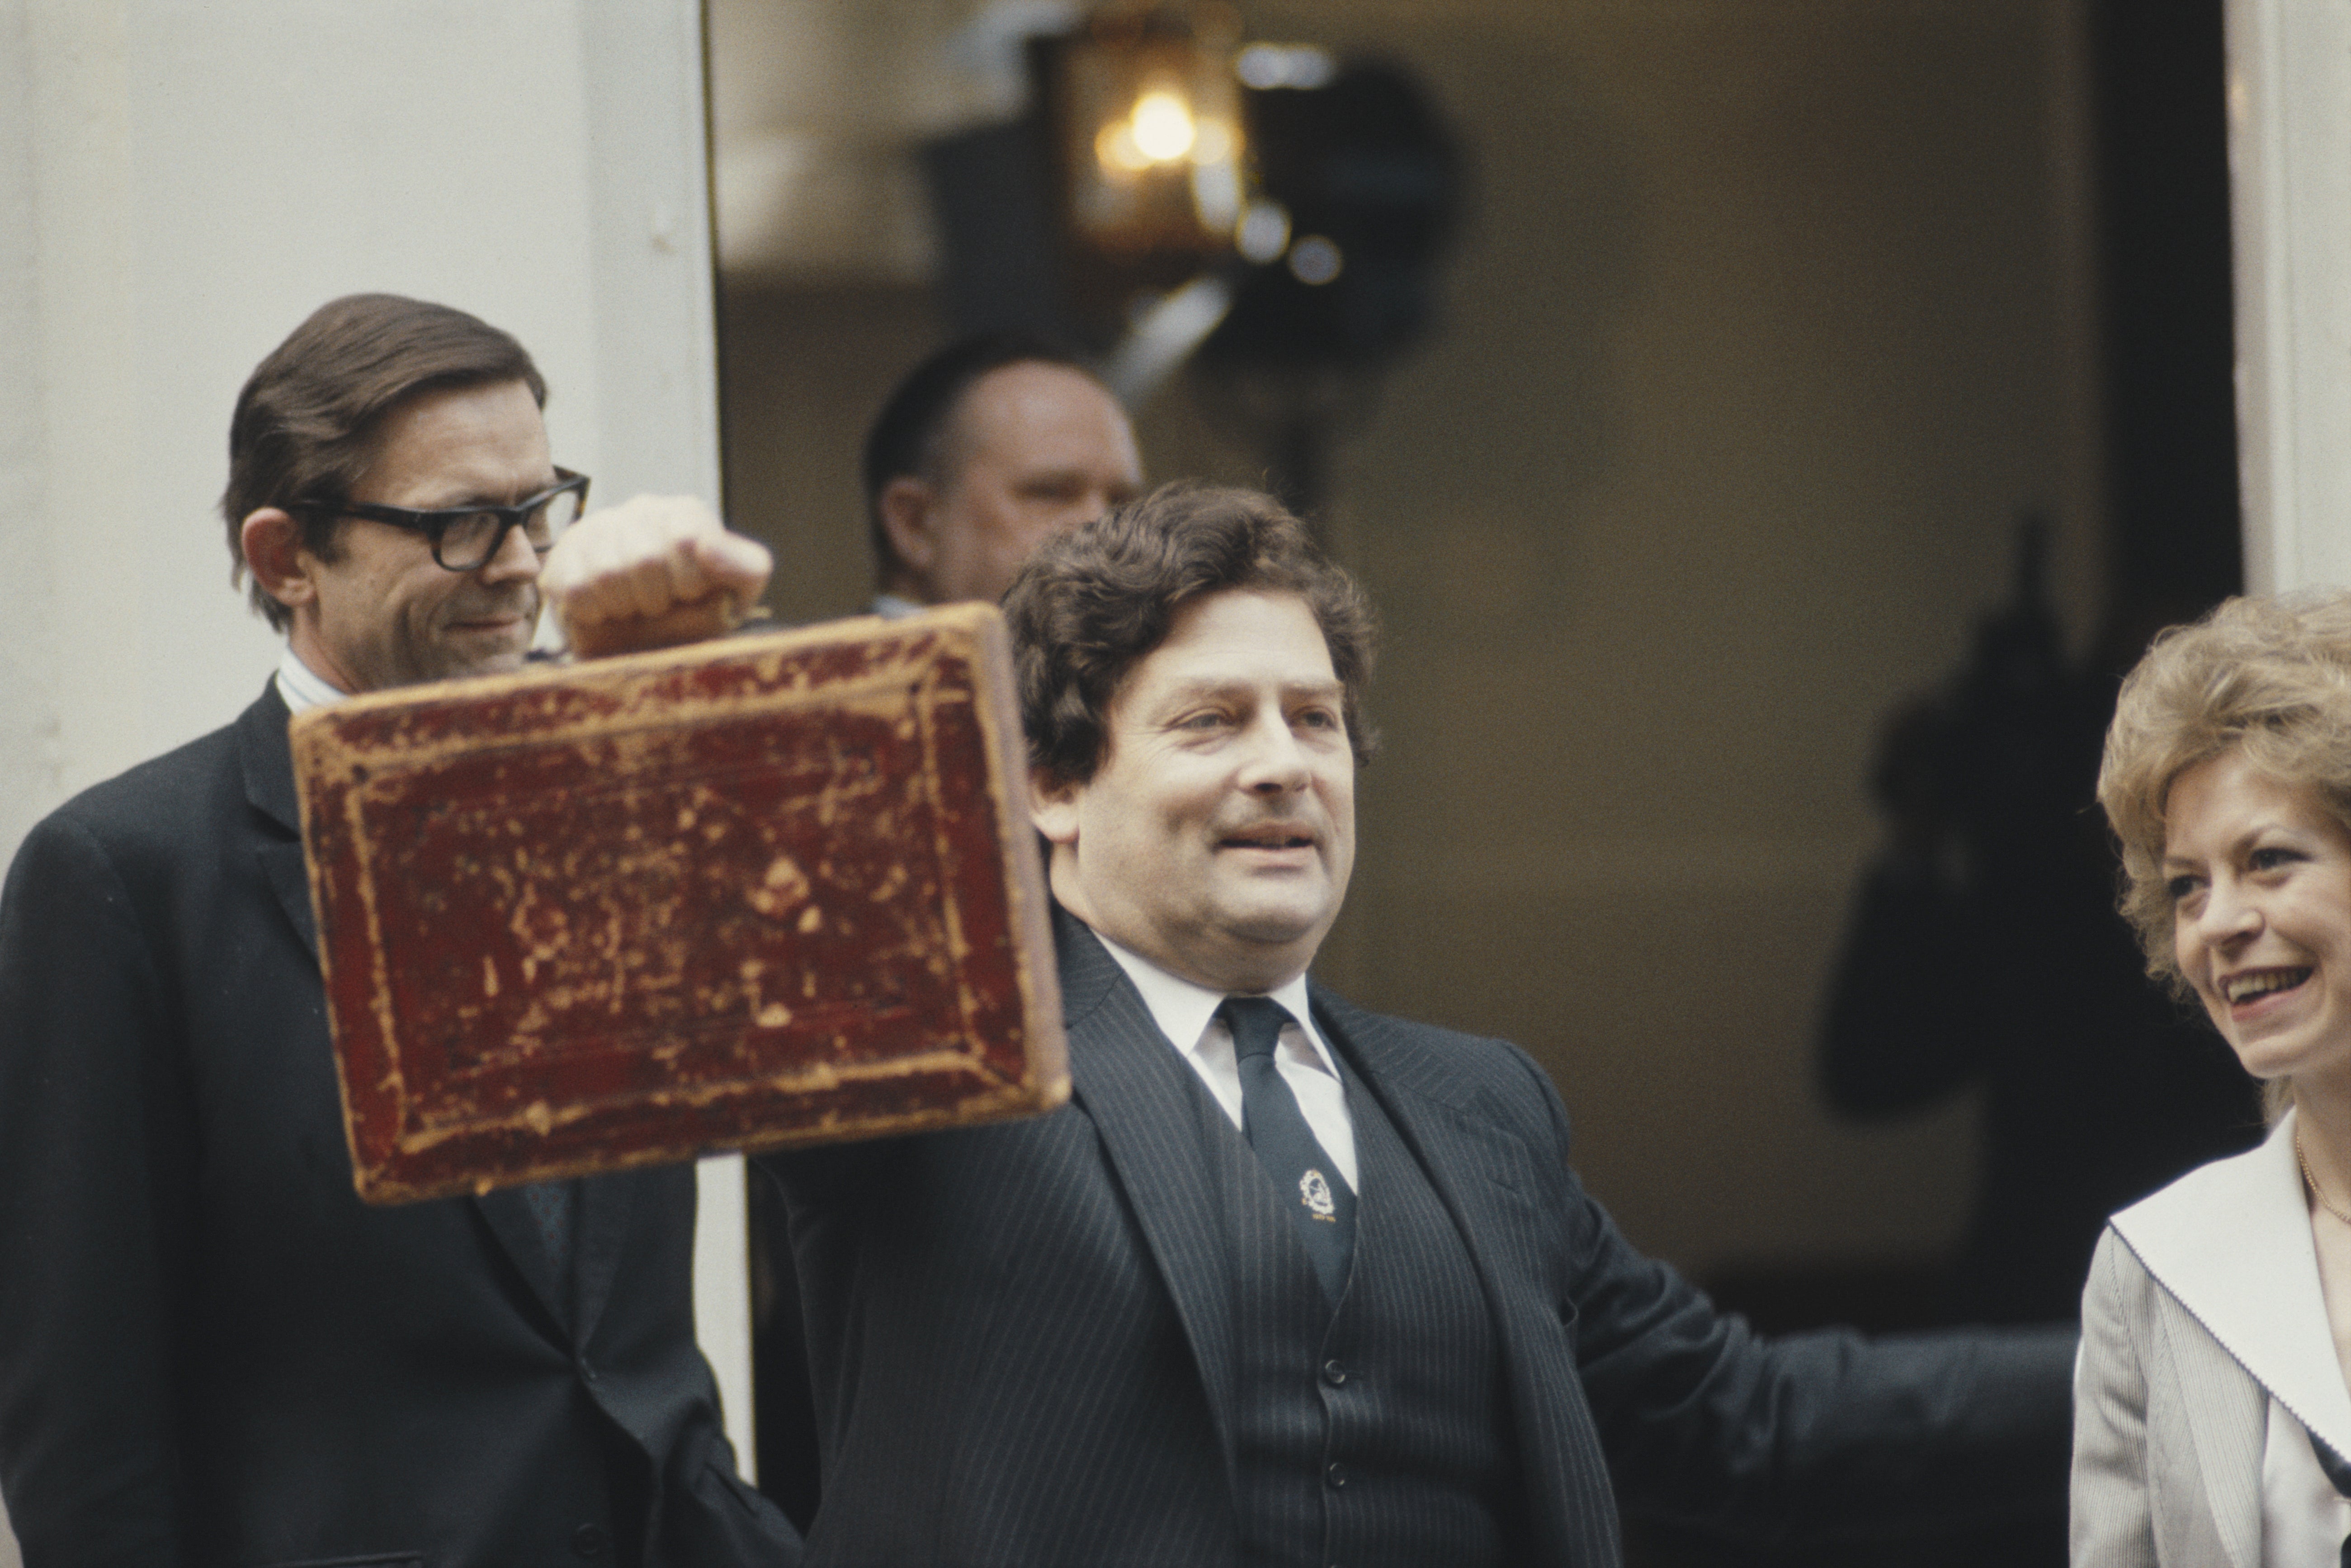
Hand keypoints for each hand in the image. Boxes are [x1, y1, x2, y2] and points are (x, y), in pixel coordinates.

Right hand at [542, 496, 771, 657]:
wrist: (651, 647)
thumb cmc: (699, 616)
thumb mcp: (738, 596)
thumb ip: (743, 567)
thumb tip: (706, 545)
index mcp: (686, 513)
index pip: (685, 538)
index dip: (688, 582)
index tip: (689, 595)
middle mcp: (641, 510)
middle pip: (644, 558)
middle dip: (657, 601)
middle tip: (659, 608)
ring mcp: (598, 528)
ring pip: (607, 574)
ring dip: (626, 609)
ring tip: (634, 610)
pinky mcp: (564, 555)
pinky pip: (575, 590)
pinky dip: (594, 614)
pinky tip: (607, 612)